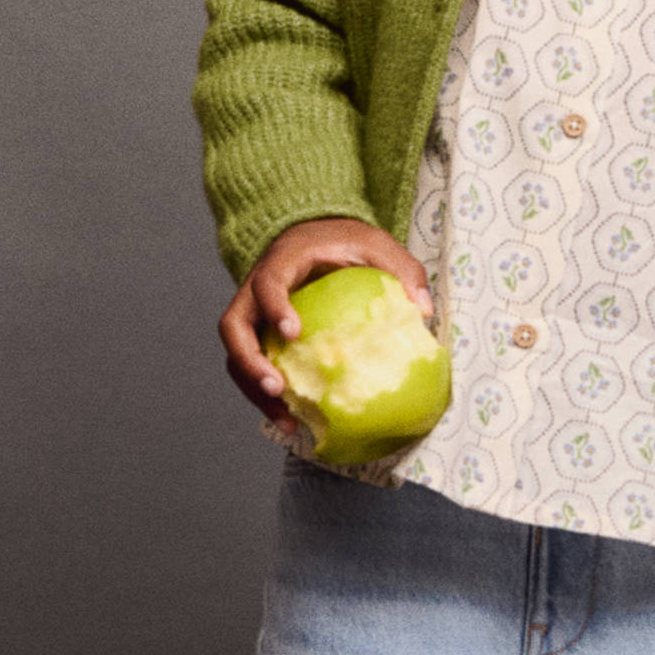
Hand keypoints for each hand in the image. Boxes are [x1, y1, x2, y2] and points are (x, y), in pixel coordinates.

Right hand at [219, 217, 434, 415]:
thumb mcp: (378, 245)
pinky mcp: (258, 335)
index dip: (273, 307)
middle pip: (232, 326)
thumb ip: (402, 271)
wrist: (317, 236)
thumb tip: (422, 311)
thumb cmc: (346, 241)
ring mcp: (253, 314)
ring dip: (253, 388)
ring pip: (235, 353)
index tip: (293, 332)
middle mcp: (256, 289)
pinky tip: (291, 419)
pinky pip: (249, 367)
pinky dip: (264, 395)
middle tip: (277, 386)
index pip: (266, 282)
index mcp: (283, 261)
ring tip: (285, 418)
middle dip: (248, 360)